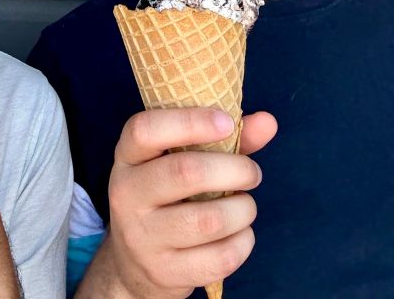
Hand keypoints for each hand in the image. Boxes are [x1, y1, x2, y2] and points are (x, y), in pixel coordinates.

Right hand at [77, 107, 276, 298]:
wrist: (135, 263)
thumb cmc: (167, 196)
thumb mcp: (178, 160)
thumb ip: (222, 139)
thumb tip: (267, 122)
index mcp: (127, 156)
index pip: (146, 130)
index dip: (189, 121)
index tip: (227, 123)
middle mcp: (126, 193)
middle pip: (185, 172)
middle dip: (234, 169)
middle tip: (252, 172)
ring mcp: (142, 237)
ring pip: (209, 220)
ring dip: (243, 208)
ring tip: (246, 205)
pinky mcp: (164, 271)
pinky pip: (220, 257)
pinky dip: (243, 242)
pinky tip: (241, 233)